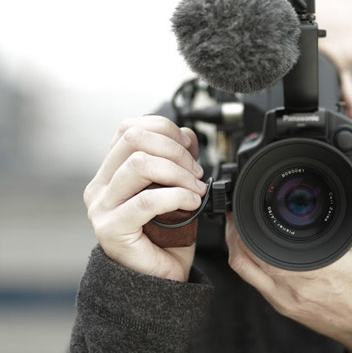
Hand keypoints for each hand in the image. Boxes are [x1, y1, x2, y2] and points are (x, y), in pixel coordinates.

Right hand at [84, 115, 206, 281]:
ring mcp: (102, 207)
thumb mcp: (174, 187)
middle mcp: (101, 185)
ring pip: (140, 164)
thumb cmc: (167, 235)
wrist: (160, 277)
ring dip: (178, 172)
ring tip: (195, 188)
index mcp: (111, 171)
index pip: (130, 128)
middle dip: (174, 149)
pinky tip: (191, 201)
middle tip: (195, 171)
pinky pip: (147, 201)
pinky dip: (177, 195)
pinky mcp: (112, 229)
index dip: (165, 130)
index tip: (189, 148)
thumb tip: (187, 136)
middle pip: (134, 139)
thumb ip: (176, 159)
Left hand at [226, 195, 351, 352]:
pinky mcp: (283, 306)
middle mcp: (293, 286)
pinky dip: (245, 261)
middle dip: (235, 228)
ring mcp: (284, 299)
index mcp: (313, 269)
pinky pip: (252, 281)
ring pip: (243, 268)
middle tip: (238, 208)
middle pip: (243, 253)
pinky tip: (252, 247)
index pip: (263, 242)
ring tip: (238, 224)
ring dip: (236, 244)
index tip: (245, 202)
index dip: (246, 220)